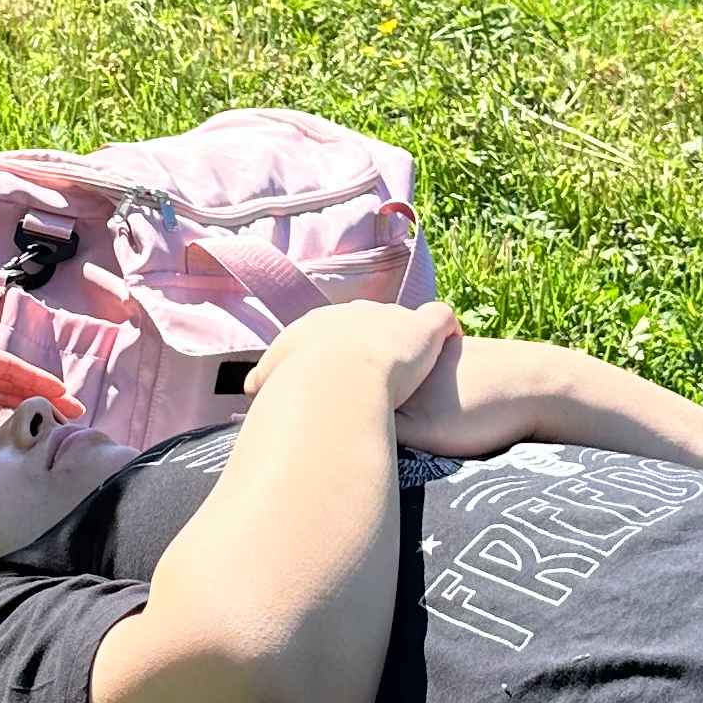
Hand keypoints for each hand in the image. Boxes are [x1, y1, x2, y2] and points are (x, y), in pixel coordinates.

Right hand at [243, 298, 461, 412]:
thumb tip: (252, 390)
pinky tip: (451, 343)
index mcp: (320, 322)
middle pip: (364, 322)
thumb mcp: (271, 379)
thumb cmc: (301, 381)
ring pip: (401, 320)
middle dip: (370, 342)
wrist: (339, 373)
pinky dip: (446, 330)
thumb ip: (265, 382)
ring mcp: (391, 316)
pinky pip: (441, 318)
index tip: (340, 373)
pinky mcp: (425, 328)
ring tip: (416, 362)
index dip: (335, 353)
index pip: (329, 332)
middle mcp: (354, 313)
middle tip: (377, 372)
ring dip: (406, 338)